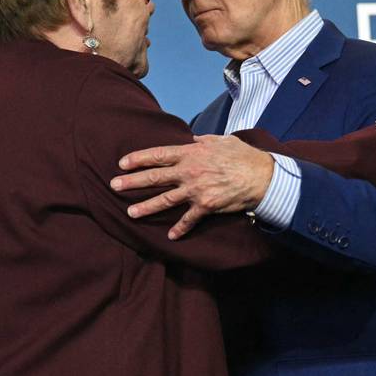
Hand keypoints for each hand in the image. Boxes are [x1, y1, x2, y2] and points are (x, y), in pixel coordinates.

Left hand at [111, 135, 273, 239]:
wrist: (261, 176)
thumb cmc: (242, 156)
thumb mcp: (220, 140)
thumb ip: (202, 141)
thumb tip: (191, 139)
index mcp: (191, 153)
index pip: (158, 155)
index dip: (138, 159)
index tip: (122, 163)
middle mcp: (189, 171)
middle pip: (155, 177)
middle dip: (132, 182)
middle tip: (114, 185)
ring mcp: (196, 190)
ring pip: (165, 200)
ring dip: (146, 207)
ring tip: (130, 213)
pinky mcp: (206, 206)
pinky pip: (189, 220)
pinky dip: (180, 229)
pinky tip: (170, 236)